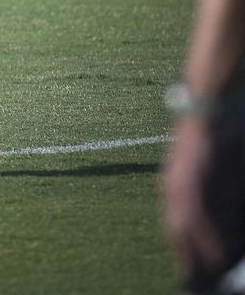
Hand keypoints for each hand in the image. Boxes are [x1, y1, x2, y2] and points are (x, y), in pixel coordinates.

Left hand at [162, 117, 225, 276]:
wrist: (203, 113)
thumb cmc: (205, 141)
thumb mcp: (203, 170)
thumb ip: (206, 191)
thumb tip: (216, 215)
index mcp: (173, 186)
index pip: (174, 221)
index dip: (180, 244)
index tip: (187, 264)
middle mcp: (171, 187)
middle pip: (174, 228)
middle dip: (184, 252)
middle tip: (194, 273)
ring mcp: (178, 183)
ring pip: (182, 225)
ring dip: (195, 248)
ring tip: (207, 266)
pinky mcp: (188, 178)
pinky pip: (194, 212)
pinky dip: (204, 234)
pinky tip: (212, 248)